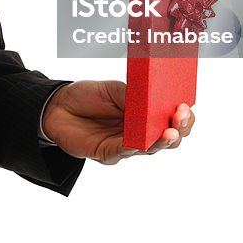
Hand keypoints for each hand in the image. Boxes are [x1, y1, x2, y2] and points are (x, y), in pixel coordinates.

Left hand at [41, 80, 193, 163]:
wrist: (57, 106)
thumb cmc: (87, 96)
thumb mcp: (113, 89)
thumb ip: (132, 95)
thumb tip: (152, 99)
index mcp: (146, 113)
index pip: (172, 118)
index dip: (184, 116)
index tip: (185, 107)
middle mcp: (140, 131)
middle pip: (168, 137)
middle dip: (179, 129)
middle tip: (180, 120)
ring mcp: (126, 144)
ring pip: (150, 148)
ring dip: (161, 141)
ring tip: (168, 132)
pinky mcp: (109, 153)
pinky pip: (124, 152)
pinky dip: (133, 147)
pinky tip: (140, 141)